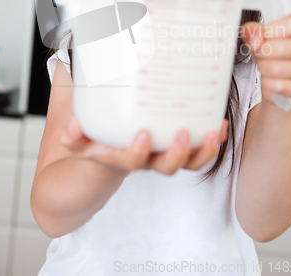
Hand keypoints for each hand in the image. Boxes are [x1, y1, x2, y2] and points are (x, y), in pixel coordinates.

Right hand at [60, 117, 228, 175]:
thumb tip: (71, 126)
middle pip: (166, 167)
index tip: (143, 135)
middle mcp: (147, 160)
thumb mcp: (81, 141)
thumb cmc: (98, 144)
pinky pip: (200, 152)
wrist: (110, 157)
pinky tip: (219, 123)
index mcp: (123, 158)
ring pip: (188, 163)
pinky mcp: (179, 149)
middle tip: (183, 133)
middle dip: (177, 154)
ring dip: (204, 150)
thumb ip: (73, 135)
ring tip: (214, 131)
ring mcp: (164, 155)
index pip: (131, 162)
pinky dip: (212, 140)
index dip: (138, 153)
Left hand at [241, 14, 290, 106]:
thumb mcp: (261, 38)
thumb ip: (254, 31)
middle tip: (260, 53)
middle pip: (281, 47)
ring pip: (276, 68)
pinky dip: (267, 84)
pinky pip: (278, 86)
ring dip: (263, 68)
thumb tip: (253, 35)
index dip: (272, 30)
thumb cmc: (275, 55)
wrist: (280, 81)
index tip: (262, 34)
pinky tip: (271, 80)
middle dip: (262, 52)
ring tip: (265, 67)